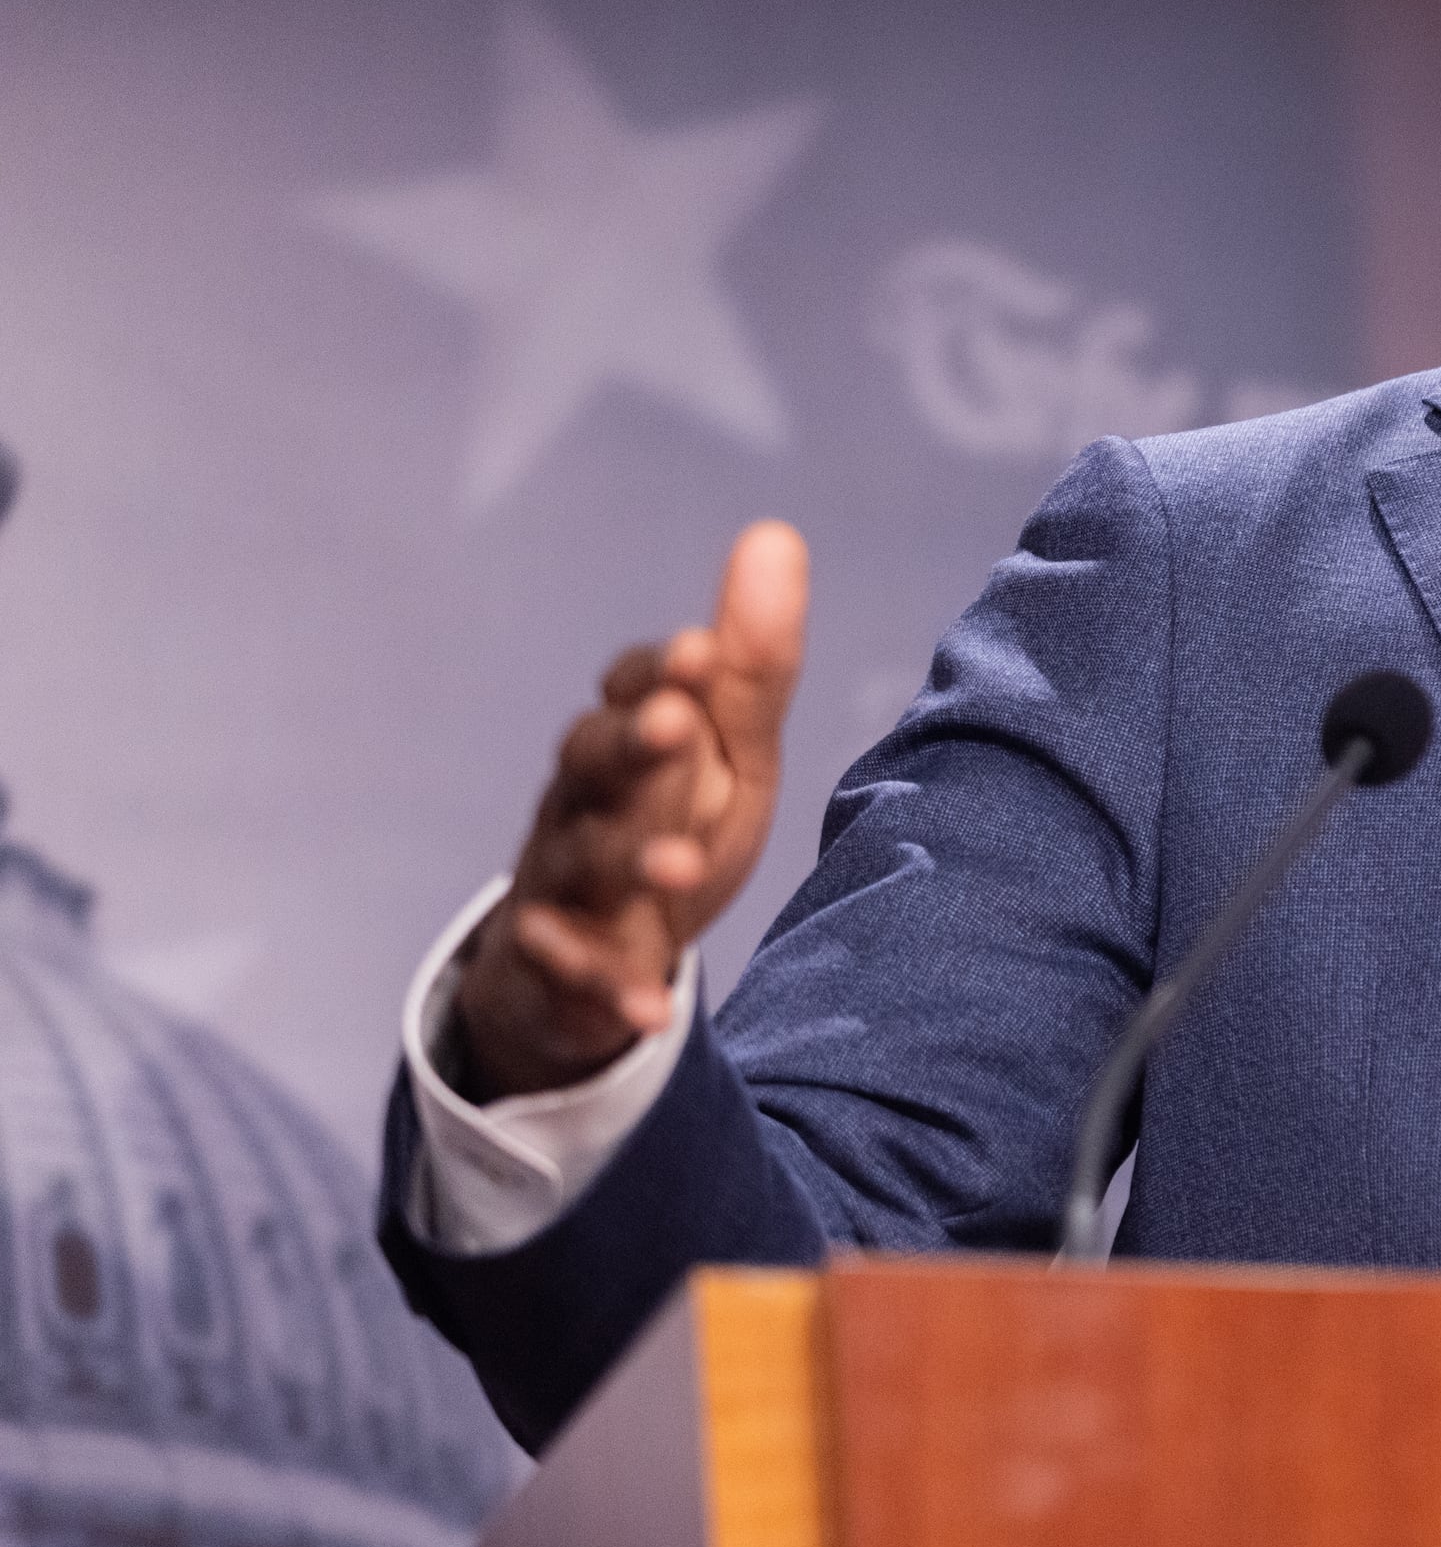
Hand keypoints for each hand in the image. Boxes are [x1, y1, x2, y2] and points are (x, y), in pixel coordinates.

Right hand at [453, 523, 809, 1100]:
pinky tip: (649, 1012)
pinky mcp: (558, 963)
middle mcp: (583, 799)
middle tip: (676, 722)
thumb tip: (777, 534)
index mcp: (629, 736)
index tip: (706, 652)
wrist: (588, 950)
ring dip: (629, 860)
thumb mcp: (726, 751)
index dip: (667, 672)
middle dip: (631, 741)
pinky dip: (612, 993)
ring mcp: (562, 881)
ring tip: (678, 866)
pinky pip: (575, 977)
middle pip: (593, 760)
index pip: (637, 686)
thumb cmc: (669, 820)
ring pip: (582, 861)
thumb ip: (750, 664)